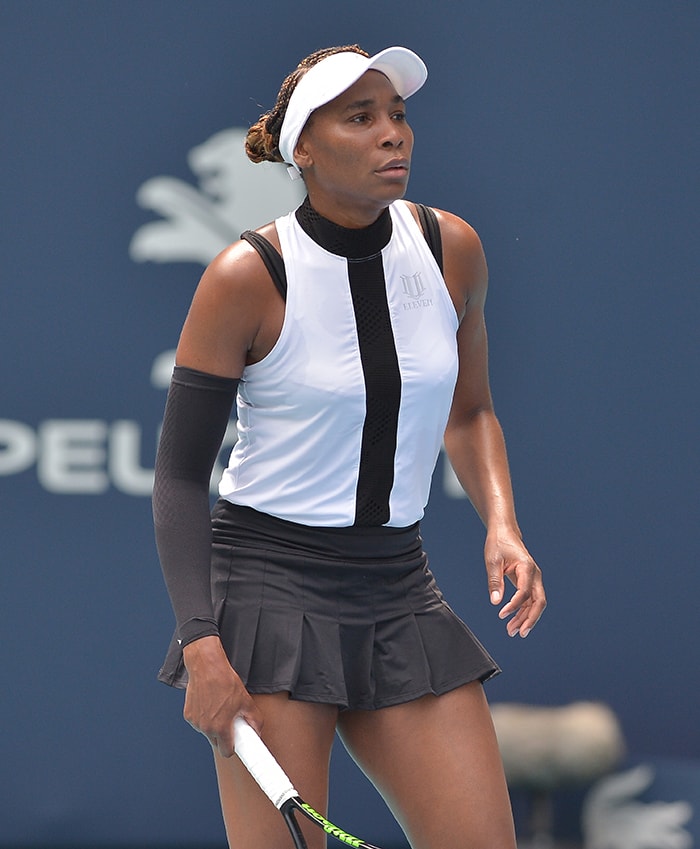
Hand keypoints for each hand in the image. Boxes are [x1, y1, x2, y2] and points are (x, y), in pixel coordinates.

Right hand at [182, 635, 262, 756]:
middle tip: (231, 723)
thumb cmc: (225, 681)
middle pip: (217, 742)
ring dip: (214, 726)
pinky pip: (199, 723)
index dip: (234, 748)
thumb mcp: (245, 700)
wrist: (206, 666)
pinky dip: (205, 717)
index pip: (227, 752)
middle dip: (224, 736)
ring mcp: (195, 722)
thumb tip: (257, 730)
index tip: (238, 747)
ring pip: (207, 732)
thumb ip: (254, 719)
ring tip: (221, 708)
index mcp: (220, 728)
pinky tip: (210, 703)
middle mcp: (206, 728)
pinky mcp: (188, 714)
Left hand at [484, 529, 545, 636]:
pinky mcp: (528, 583)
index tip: (501, 614)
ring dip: (525, 618)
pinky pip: (529, 601)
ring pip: (535, 603)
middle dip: (530, 619)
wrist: (504, 532)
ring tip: (512, 631)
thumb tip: (495, 602)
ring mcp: (533, 579)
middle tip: (519, 633)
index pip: (525, 592)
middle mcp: (534, 575)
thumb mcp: (492, 561)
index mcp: (527, 567)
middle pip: (539, 601)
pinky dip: (522, 612)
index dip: (514, 605)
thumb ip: (495, 581)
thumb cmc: (499, 544)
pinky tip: (513, 622)